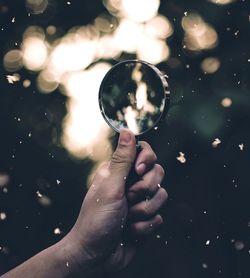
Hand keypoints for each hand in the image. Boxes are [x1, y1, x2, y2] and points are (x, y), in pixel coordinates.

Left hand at [66, 129, 167, 274]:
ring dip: (143, 211)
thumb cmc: (96, 219)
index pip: (145, 152)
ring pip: (162, 196)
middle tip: (128, 198)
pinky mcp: (147, 219)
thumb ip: (122, 159)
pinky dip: (145, 227)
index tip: (139, 170)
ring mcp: (140, 202)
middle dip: (145, 189)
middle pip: (158, 173)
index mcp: (121, 172)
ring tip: (126, 218)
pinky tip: (130, 231)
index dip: (147, 159)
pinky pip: (160, 217)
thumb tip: (127, 130)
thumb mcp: (110, 186)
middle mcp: (132, 184)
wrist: (96, 255)